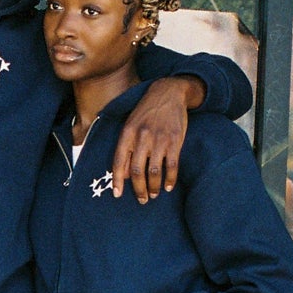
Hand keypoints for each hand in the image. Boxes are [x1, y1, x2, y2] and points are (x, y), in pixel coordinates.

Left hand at [111, 75, 203, 202]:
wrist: (168, 93)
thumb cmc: (147, 112)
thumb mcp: (131, 124)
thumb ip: (127, 147)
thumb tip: (125, 174)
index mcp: (127, 133)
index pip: (119, 161)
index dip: (117, 180)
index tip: (117, 194)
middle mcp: (142, 137)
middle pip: (137, 171)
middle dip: (139, 189)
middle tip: (142, 200)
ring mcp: (159, 139)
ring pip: (154, 172)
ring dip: (153, 187)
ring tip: (154, 194)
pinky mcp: (175, 141)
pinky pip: (172, 166)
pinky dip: (170, 179)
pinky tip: (168, 186)